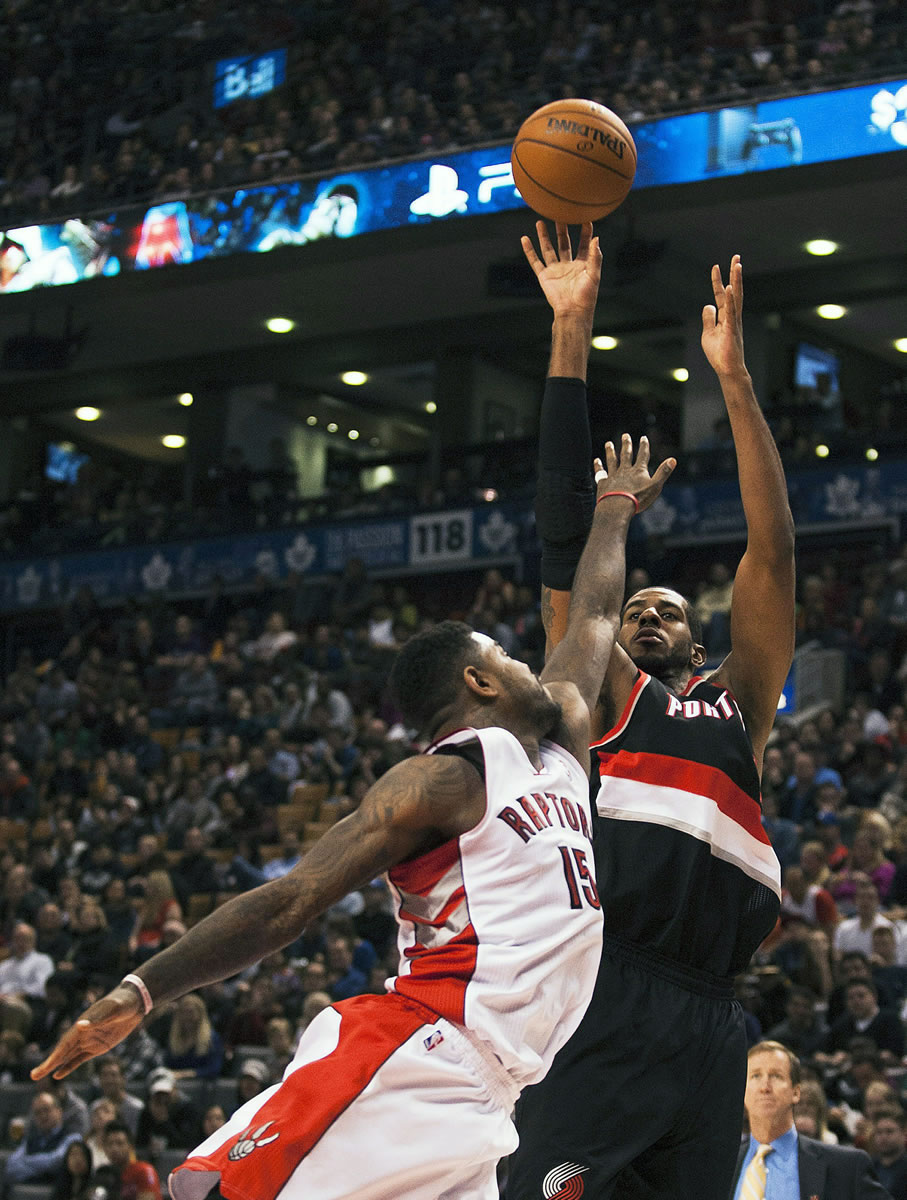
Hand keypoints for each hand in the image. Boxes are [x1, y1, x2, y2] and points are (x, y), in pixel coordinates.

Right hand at [30, 983, 143, 1080]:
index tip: (45, 1068)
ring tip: (39, 1076)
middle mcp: (82, 1033)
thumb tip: (80, 1025)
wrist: (135, 1002)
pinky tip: (59, 1075)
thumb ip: (98, 1018)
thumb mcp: (112, 1010)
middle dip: (48, 1064)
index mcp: (83, 1025)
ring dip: (55, 1066)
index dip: (55, 1056)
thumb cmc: (122, 1003)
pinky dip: (69, 1066)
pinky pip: (80, 1058)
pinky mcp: (98, 1046)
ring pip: (68, 1056)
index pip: (65, 1044)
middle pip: (62, 1051)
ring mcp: (89, 1040)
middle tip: (33, 1076)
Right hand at [520, 221, 601, 319]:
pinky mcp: (544, 276)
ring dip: (544, 236)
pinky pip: (535, 261)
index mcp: (582, 264)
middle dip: (562, 229)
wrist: (572, 312)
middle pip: (564, 242)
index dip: (585, 232)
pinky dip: (529, 251)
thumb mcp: (594, 275)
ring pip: (548, 249)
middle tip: (559, 214)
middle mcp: (568, 265)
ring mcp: (555, 270)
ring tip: (540, 222)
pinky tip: (524, 239)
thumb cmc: (586, 296)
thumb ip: (596, 257)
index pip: (584, 244)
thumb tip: (597, 238)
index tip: (585, 218)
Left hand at [595, 434, 675, 514]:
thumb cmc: (638, 499)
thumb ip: (664, 472)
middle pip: (626, 455)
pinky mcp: (604, 483)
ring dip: (610, 451)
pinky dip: (598, 466)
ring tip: (608, 443)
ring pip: (612, 461)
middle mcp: (625, 470)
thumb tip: (673, 460)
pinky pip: (600, 472)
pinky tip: (596, 460)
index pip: (643, 456)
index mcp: (639, 471)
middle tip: (625, 435)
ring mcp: (613, 476)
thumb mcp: (655, 486)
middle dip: (626, 445)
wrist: (617, 507)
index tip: (643, 438)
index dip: (644, 446)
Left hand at [701, 254, 745, 378]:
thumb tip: (707, 305)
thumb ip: (708, 319)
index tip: (716, 266)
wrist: (727, 369)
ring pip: (735, 298)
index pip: (720, 295)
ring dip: (736, 281)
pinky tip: (729, 288)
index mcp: (725, 317)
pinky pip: (731, 312)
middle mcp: (732, 316)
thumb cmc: (719, 354)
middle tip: (736, 257)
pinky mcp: (731, 330)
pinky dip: (729, 300)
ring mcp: (733, 322)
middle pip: (732, 291)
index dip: (717, 281)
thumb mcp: (708, 334)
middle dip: (734, 274)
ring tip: (737, 265)